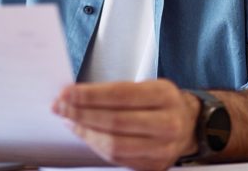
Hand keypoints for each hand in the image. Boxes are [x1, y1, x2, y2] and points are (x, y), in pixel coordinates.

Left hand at [52, 79, 199, 170]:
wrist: (188, 124)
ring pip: (114, 145)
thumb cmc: (160, 102)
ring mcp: (162, 149)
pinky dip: (96, 146)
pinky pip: (118, 159)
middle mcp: (167, 124)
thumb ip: (114, 91)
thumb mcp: (145, 85)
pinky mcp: (154, 166)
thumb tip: (75, 95)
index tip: (66, 93)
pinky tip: (85, 134)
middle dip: (81, 114)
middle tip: (60, 107)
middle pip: (114, 122)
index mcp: (164, 96)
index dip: (89, 95)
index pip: (119, 95)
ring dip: (85, 133)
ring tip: (69, 121)